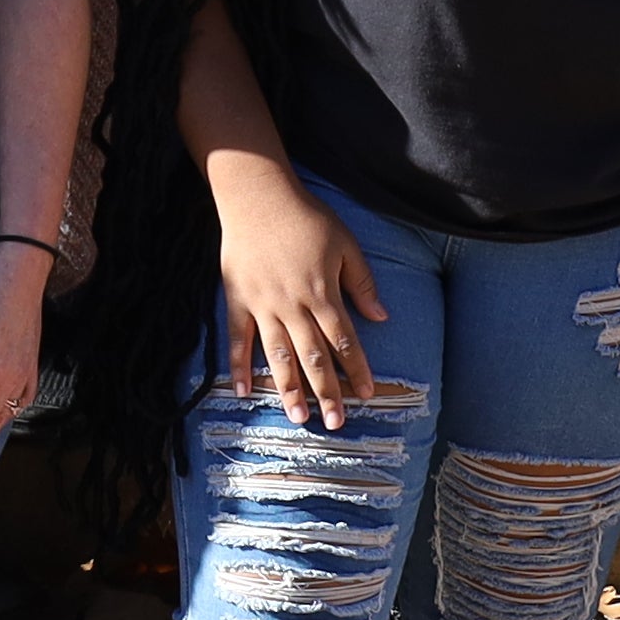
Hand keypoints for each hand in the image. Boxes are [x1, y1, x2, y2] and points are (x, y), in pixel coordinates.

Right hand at [211, 163, 386, 430]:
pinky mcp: (237, 300)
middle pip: (313, 356)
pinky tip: (244, 392)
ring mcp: (262, 305)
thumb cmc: (306, 218)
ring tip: (298, 417)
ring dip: (289, 389)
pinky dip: (239, 366)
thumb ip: (361, 282)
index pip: (344, 340)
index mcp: (322, 292)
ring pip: (277, 356)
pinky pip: (238, 339)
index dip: (356, 369)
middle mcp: (293, 305)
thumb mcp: (345, 243)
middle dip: (327, 392)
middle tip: (336, 423)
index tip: (366, 394)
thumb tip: (381, 317)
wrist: (256, 196)